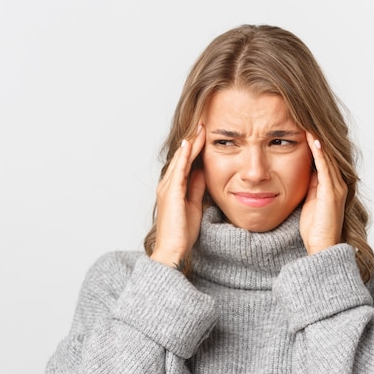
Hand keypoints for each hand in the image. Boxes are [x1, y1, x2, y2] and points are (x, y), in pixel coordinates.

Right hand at [150, 124, 205, 267]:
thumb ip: (197, 188)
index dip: (195, 148)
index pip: (186, 162)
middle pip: (182, 157)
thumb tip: (204, 172)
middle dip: (193, 140)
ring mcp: (167, 188)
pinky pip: (178, 171)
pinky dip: (183, 157)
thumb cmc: (182, 233)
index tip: (205, 134)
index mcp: (173, 188)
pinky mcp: (171, 194)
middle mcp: (167, 185)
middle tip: (203, 123)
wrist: (173, 250)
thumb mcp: (195, 205)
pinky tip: (189, 145)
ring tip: (199, 128)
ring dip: (190, 143)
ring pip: (180, 160)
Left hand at [300, 132, 347, 254]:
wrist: (322, 248)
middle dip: (317, 133)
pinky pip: (325, 167)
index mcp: (331, 184)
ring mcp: (336, 187)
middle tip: (306, 114)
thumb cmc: (315, 228)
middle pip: (327, 151)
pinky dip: (319, 152)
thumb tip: (304, 167)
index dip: (314, 139)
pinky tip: (313, 139)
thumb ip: (310, 184)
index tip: (303, 122)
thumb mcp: (310, 199)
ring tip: (308, 120)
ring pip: (327, 156)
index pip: (323, 155)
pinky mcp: (332, 192)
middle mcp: (338, 182)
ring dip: (318, 137)